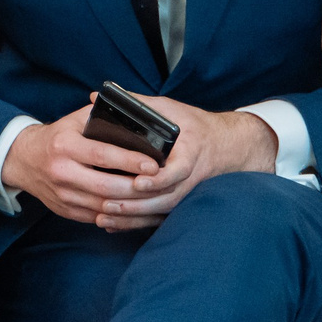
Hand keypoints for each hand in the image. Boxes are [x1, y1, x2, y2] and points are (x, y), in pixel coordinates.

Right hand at [0, 101, 164, 229]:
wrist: (24, 161)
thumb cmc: (57, 137)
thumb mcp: (74, 121)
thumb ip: (101, 117)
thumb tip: (135, 117)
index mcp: (65, 146)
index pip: (102, 155)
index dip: (129, 161)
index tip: (153, 164)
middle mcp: (62, 173)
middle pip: (106, 186)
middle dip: (137, 188)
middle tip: (162, 185)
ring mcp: (63, 195)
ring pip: (104, 207)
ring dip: (133, 207)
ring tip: (157, 202)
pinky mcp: (67, 211)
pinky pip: (98, 219)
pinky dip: (121, 218)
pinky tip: (140, 214)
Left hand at [92, 99, 276, 224]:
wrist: (225, 146)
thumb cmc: (193, 124)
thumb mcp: (169, 109)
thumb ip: (135, 103)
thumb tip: (96, 96)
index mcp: (190, 153)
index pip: (178, 171)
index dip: (158, 179)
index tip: (138, 182)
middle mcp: (190, 178)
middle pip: (165, 198)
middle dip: (135, 205)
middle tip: (106, 204)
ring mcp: (187, 193)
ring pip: (160, 211)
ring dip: (132, 217)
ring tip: (104, 215)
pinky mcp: (180, 202)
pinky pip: (159, 218)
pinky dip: (136, 223)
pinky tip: (112, 225)